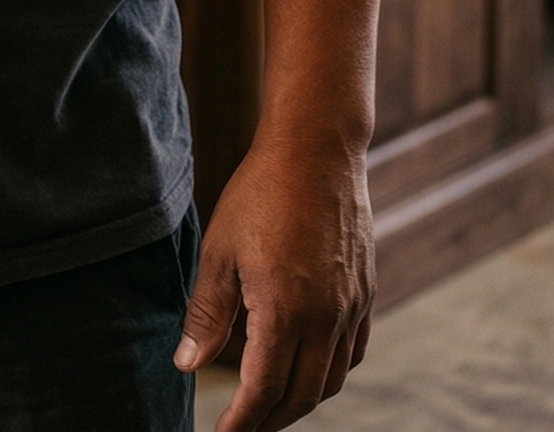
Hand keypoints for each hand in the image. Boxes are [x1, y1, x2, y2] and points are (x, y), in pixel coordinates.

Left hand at [174, 134, 373, 430]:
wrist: (317, 148)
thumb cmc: (261, 192)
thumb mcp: (221, 250)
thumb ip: (207, 314)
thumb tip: (187, 366)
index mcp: (284, 309)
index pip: (263, 390)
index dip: (242, 422)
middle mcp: (325, 317)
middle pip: (301, 396)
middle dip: (269, 420)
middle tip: (242, 427)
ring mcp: (351, 307)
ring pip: (331, 380)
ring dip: (301, 401)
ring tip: (271, 405)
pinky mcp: (366, 293)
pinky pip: (353, 353)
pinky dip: (331, 373)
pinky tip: (310, 368)